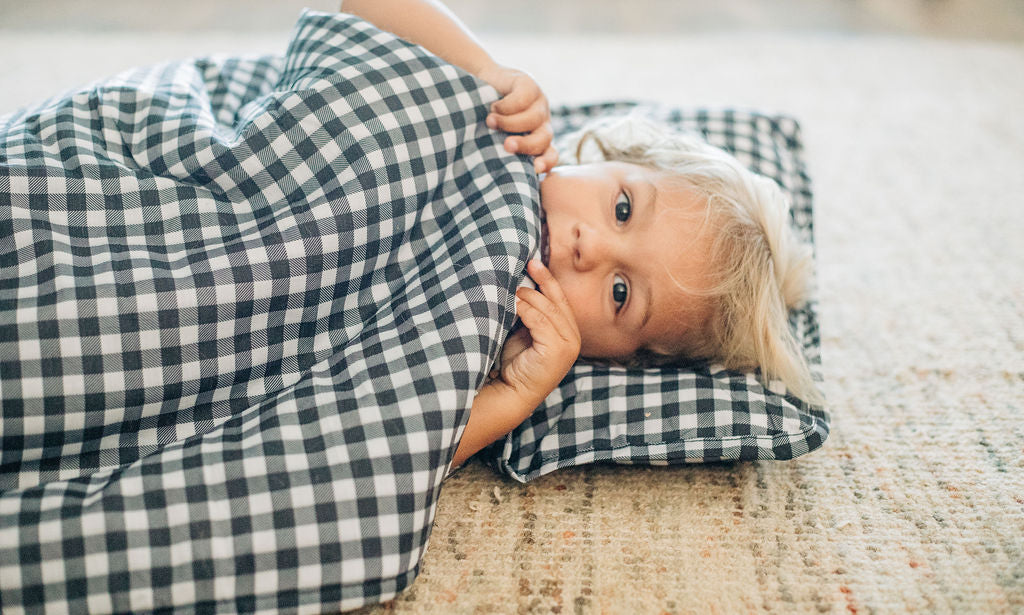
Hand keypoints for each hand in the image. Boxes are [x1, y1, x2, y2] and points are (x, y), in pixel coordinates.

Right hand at [476, 63, 557, 173]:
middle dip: (526, 145)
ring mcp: (537, 102)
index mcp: (538, 140)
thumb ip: (500, 154)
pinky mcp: (528, 84)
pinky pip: (524, 98)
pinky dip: (507, 106)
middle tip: (507, 145)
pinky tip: (494, 107)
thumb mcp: (494, 139)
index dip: (546, 162)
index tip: (535, 168)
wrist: (479, 83)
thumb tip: (492, 178)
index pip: (550, 155)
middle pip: (544, 139)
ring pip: (534, 119)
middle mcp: (541, 123)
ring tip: (490, 122)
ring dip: (510, 123)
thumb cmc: (484, 119)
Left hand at [494, 260, 579, 407]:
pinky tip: (514, 305)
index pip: (561, 300)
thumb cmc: (516, 363)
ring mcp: (567, 345)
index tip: (534, 263)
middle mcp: (572, 338)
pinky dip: (525, 310)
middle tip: (526, 265)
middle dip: (541, 281)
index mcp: (568, 332)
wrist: (512, 391)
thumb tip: (521, 287)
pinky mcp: (557, 350)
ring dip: (528, 297)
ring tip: (513, 289)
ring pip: (547, 309)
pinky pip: (540, 321)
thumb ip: (530, 314)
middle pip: (557, 301)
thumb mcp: (526, 333)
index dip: (548, 280)